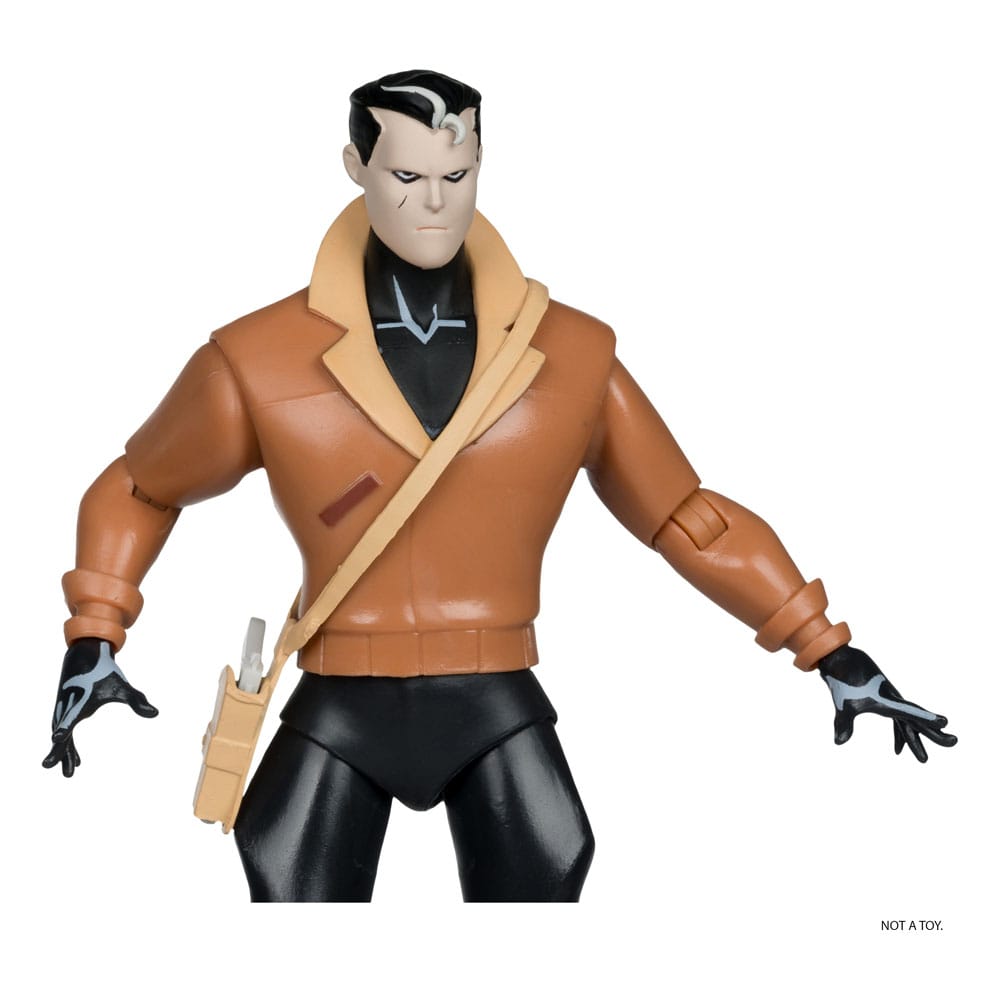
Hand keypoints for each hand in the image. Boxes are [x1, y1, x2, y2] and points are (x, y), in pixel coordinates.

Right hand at [42, 638, 157, 776]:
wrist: (86, 657)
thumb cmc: (105, 672)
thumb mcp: (122, 687)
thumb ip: (137, 701)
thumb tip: (155, 713)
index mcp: (80, 700)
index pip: (71, 716)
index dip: (64, 727)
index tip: (57, 736)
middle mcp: (68, 706)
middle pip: (59, 730)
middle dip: (56, 749)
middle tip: (47, 766)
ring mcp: (64, 710)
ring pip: (60, 735)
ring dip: (63, 753)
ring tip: (69, 773)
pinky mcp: (65, 712)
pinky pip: (64, 733)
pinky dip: (68, 746)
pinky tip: (78, 761)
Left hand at [818, 645, 955, 761]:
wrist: (840, 660)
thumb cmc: (842, 680)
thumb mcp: (841, 702)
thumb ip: (843, 723)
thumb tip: (838, 743)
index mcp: (887, 700)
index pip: (911, 712)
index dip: (927, 718)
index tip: (945, 722)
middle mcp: (893, 699)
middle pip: (918, 719)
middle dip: (934, 733)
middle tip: (954, 741)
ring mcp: (889, 700)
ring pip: (909, 722)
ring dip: (917, 739)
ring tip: (924, 759)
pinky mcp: (883, 700)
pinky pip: (898, 720)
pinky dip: (900, 734)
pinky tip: (898, 750)